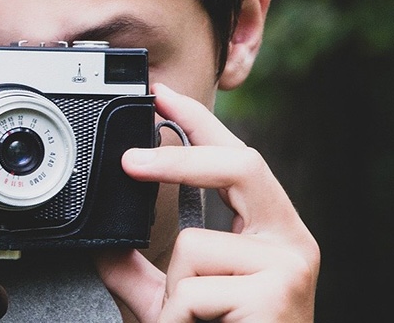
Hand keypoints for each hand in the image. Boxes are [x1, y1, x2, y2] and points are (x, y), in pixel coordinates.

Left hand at [95, 83, 319, 321]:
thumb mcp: (172, 306)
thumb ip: (143, 272)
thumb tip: (104, 241)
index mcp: (267, 233)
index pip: (237, 161)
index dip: (201, 122)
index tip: (163, 94)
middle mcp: (287, 241)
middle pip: (240, 167)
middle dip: (179, 160)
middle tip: (129, 162)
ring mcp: (289, 267)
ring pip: (196, 246)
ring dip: (176, 294)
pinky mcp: (278, 295)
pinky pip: (196, 288)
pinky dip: (180, 318)